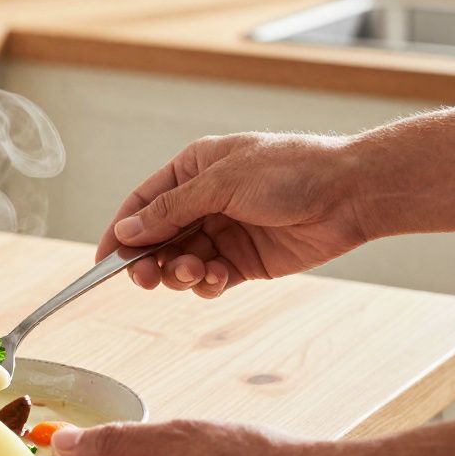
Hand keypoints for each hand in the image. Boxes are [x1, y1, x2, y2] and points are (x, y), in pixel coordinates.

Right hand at [96, 132, 369, 297]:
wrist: (351, 194)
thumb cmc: (291, 171)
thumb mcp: (221, 183)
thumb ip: (170, 210)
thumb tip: (126, 232)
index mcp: (193, 171)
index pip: (143, 204)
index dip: (121, 232)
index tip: (103, 260)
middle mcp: (204, 202)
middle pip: (157, 239)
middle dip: (149, 260)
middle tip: (145, 278)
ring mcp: (224, 233)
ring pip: (181, 263)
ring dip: (181, 273)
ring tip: (197, 272)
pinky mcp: (245, 262)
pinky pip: (211, 280)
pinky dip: (208, 284)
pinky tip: (219, 279)